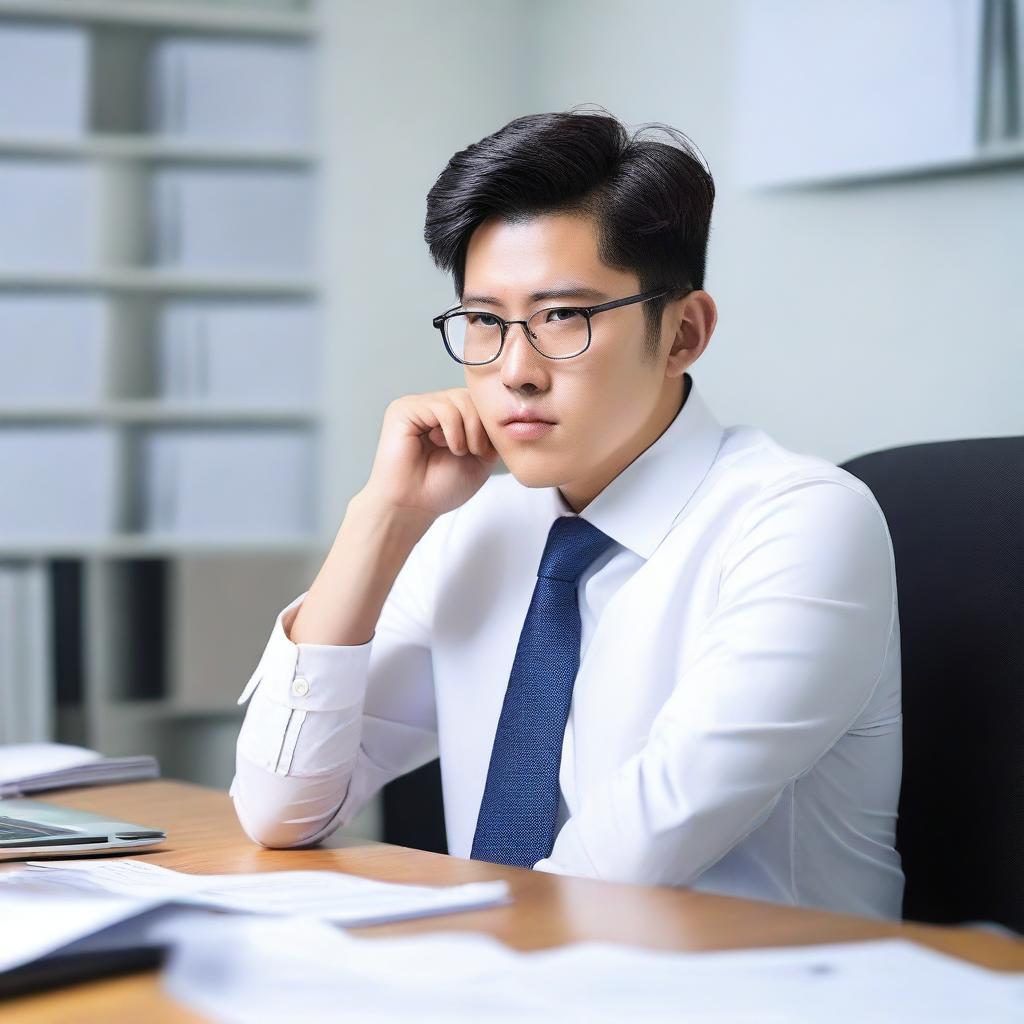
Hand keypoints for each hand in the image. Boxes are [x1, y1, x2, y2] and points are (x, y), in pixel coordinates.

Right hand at [360, 388, 501, 520]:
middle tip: (477, 452)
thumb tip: (500, 410)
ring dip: (470, 429)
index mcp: (448, 416)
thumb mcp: (481, 457)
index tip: (487, 452)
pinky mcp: (403, 410)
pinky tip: (446, 446)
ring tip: (460, 452)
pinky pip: (443, 407)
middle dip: (482, 426)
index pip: (478, 400)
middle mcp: (432, 406)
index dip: (490, 423)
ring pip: (460, 399)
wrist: (413, 507)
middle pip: (471, 396)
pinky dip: (453, 430)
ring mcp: (417, 406)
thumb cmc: (441, 487)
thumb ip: (491, 431)